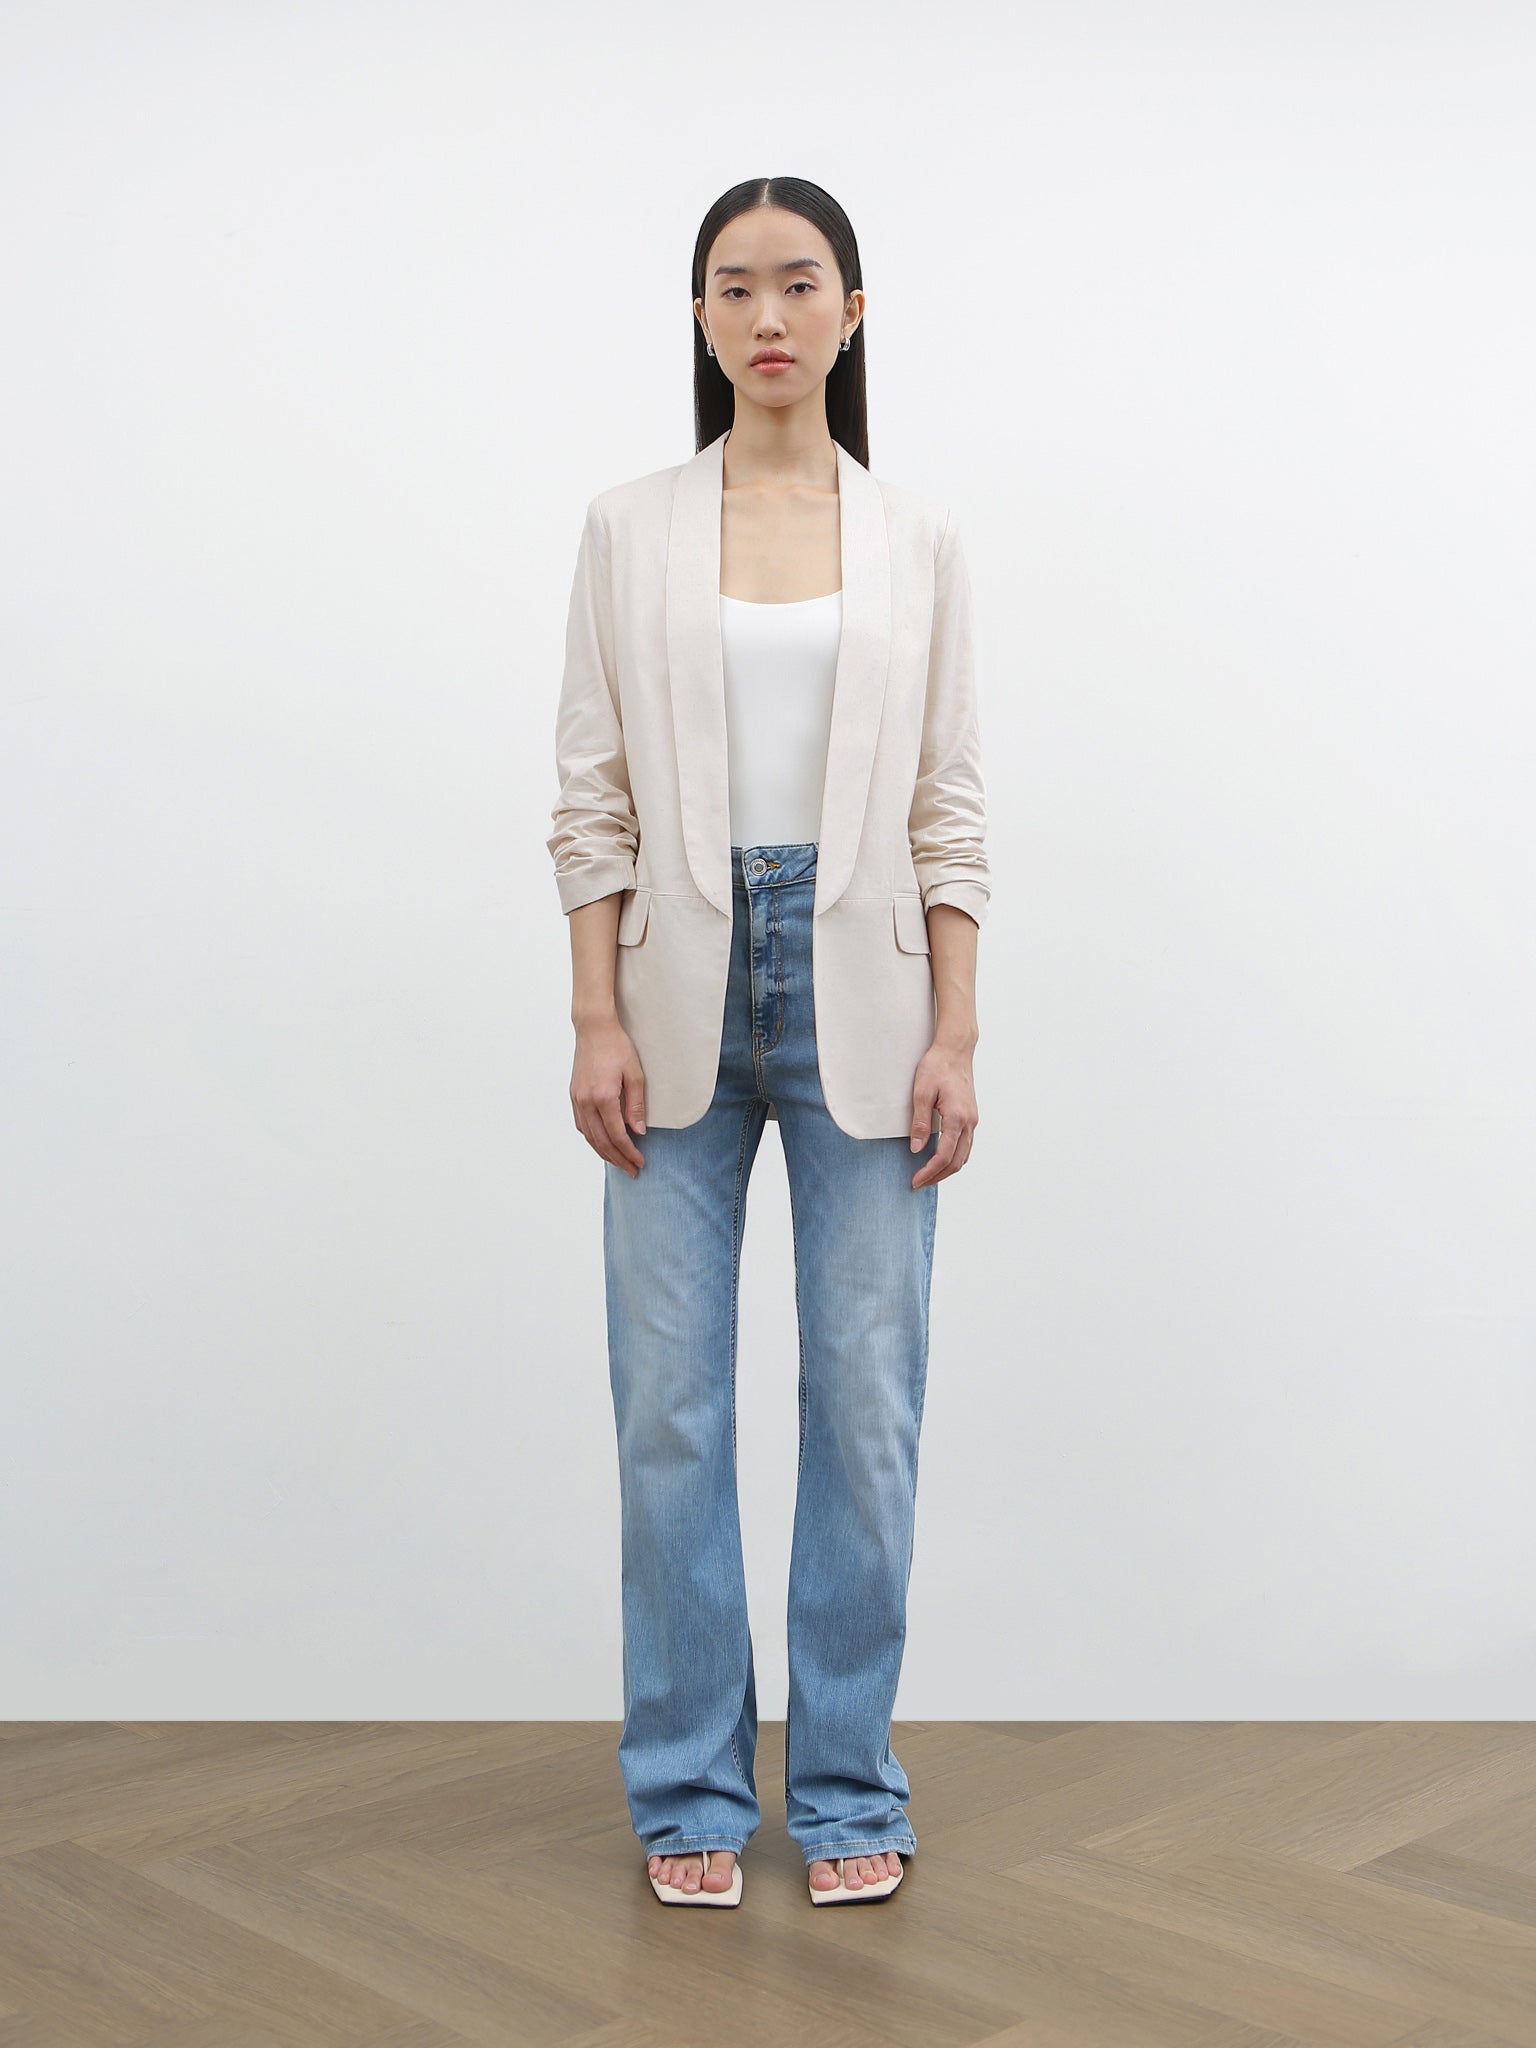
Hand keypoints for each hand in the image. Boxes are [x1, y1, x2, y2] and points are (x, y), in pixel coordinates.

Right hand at [570, 1015, 646, 1174]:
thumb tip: (638, 1131)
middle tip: (632, 1170)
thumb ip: (636, 1105)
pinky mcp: (574, 1096)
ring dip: (604, 1153)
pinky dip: (592, 1138)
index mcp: (603, 1097)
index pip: (617, 1135)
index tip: (640, 1162)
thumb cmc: (617, 1047)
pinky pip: (581, 1125)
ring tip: (619, 1162)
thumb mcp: (635, 1074)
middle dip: (618, 1159)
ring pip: (589, 1136)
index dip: (629, 1152)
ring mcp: (577, 1099)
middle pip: (602, 1141)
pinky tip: (602, 1143)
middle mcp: (586, 1102)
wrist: (594, 1029)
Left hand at [909, 1037, 977, 1187]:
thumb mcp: (921, 1093)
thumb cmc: (937, 1067)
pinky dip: (954, 1158)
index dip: (929, 1172)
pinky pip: (965, 1145)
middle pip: (957, 1161)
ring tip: (928, 1175)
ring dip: (946, 1169)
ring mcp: (973, 1120)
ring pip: (964, 1155)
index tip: (915, 1180)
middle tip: (918, 1183)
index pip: (944, 1155)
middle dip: (937, 1176)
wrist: (955, 1050)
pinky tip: (940, 1159)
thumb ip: (920, 1123)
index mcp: (957, 1117)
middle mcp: (969, 1122)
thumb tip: (916, 1148)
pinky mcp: (971, 1117)